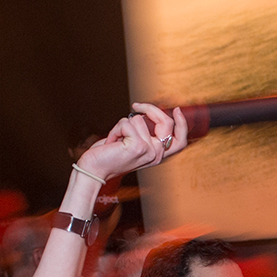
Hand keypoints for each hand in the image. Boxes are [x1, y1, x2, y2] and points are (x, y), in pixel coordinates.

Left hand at [75, 103, 189, 183]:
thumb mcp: (132, 142)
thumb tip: (147, 112)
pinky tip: (112, 142)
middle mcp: (157, 154)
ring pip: (139, 119)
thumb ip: (144, 132)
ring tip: (116, 139)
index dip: (181, 124)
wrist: (94, 170)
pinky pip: (127, 123)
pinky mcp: (138, 146)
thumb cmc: (110, 155)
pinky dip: (116, 129)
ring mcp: (149, 151)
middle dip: (150, 109)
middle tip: (136, 106)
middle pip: (166, 123)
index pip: (179, 141)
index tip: (176, 110)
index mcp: (157, 155)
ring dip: (123, 125)